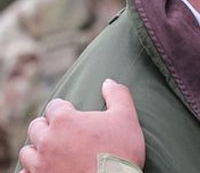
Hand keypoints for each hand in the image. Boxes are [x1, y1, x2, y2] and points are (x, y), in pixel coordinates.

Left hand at [18, 79, 144, 172]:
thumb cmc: (121, 151)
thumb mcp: (126, 117)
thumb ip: (117, 94)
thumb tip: (108, 82)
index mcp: (65, 120)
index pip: (54, 106)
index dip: (65, 109)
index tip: (74, 115)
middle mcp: (48, 140)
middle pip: (37, 127)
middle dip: (48, 127)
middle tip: (64, 133)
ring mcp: (41, 164)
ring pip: (27, 152)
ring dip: (38, 149)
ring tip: (53, 152)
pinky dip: (33, 171)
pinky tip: (48, 169)